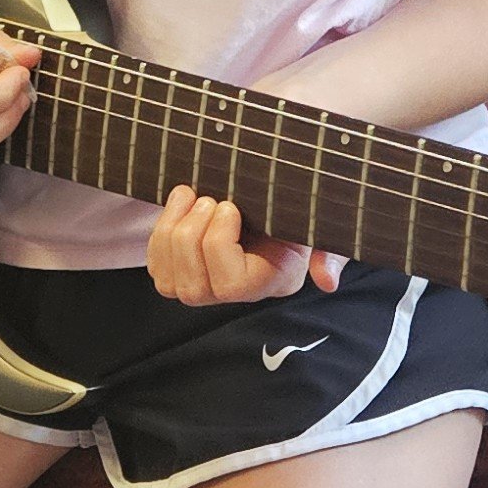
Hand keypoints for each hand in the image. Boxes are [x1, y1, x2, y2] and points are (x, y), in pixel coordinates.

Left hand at [146, 185, 345, 304]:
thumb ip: (331, 251)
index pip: (230, 284)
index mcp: (269, 280)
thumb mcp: (320, 224)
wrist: (273, 193)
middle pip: (192, 288)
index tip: (231, 206)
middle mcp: (233, 294)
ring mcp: (203, 288)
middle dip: (193, 233)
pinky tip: (181, 202)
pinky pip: (157, 265)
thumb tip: (328, 281)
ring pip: (168, 281)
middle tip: (211, 198)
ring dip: (174, 229)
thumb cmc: (297, 207)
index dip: (219, 244)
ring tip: (194, 196)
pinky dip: (160, 230)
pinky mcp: (178, 273)